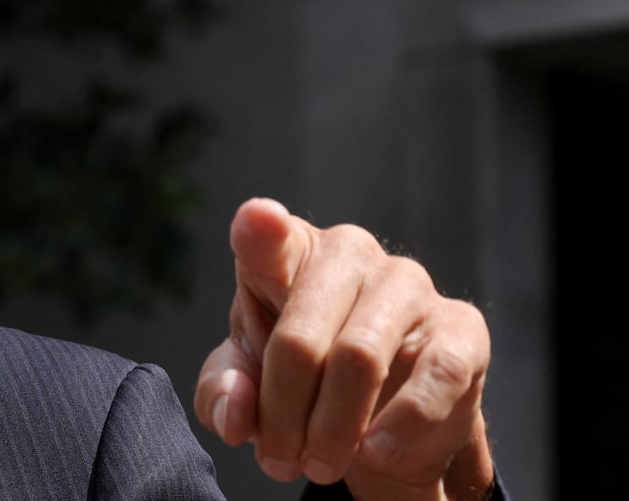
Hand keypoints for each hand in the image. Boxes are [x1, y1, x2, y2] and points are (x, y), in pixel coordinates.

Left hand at [193, 198, 494, 499]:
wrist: (376, 412)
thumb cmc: (296, 376)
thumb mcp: (245, 386)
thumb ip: (222, 394)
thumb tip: (235, 413)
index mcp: (286, 254)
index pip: (266, 236)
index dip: (260, 229)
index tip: (257, 220)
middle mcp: (347, 253)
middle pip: (299, 337)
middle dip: (283, 413)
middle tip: (279, 463)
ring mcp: (407, 283)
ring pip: (360, 358)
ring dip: (333, 428)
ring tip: (321, 465)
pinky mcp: (462, 325)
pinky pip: (436, 375)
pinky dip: (401, 425)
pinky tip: (376, 449)